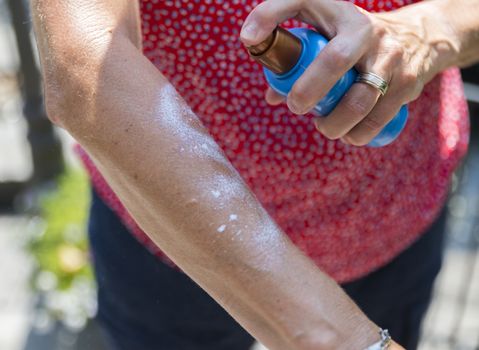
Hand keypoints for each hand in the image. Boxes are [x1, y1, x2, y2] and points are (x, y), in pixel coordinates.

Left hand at [240, 0, 450, 145]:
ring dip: (333, 124)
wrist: (418, 36)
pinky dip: (358, 134)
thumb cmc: (355, 36)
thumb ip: (297, 53)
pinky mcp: (408, 83)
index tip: (248, 40)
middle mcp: (367, 32)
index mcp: (341, 14)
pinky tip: (348, 135)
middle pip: (334, 61)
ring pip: (358, 100)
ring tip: (323, 127)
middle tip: (295, 107)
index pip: (300, 2)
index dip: (269, 16)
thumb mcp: (329, 30)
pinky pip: (378, 118)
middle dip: (308, 90)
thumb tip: (272, 94)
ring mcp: (390, 57)